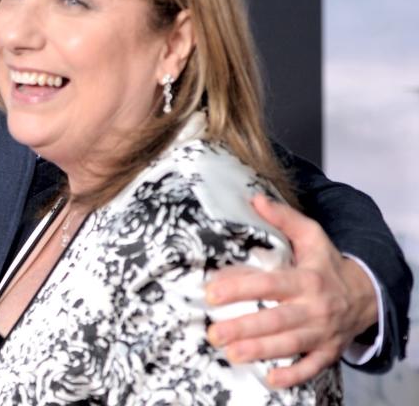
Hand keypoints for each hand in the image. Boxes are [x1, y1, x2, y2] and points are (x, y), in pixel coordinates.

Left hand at [204, 193, 377, 387]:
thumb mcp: (311, 235)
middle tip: (214, 333)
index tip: (211, 293)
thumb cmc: (326, 263)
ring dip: (260, 351)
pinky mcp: (328, 351)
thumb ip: (283, 218)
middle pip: (276, 320)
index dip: (240, 289)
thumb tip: (255, 199)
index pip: (269, 284)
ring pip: (289, 345)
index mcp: (306, 279)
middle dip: (244, 328)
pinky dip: (293, 375)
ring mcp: (323, 332)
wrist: (366, 294)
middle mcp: (315, 307)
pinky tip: (271, 379)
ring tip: (231, 353)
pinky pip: (312, 367)